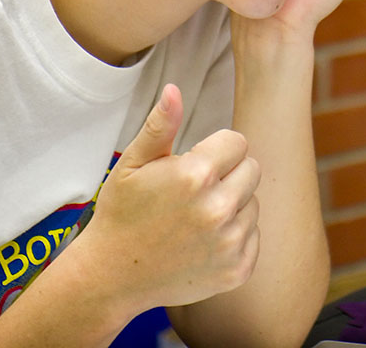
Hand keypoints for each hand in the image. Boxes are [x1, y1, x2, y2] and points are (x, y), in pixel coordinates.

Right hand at [85, 84, 260, 309]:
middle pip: (252, 169)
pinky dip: (235, 237)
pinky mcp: (237, 270)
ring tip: (195, 218)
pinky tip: (203, 242)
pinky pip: (254, 236)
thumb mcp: (132, 163)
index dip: (215, 150)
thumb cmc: (121, 213)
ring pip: (253, 203)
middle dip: (228, 174)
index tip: (192, 165)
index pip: (238, 142)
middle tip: (194, 192)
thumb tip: (174, 89)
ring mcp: (230, 242)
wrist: (112, 276)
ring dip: (233, 205)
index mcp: (196, 174)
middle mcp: (219, 208)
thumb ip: (160, 125)